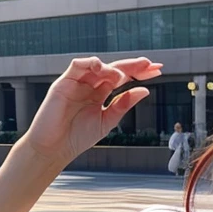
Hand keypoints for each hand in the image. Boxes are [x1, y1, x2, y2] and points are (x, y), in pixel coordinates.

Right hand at [22, 56, 162, 163]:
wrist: (54, 148)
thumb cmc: (77, 137)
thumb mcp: (107, 121)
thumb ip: (123, 105)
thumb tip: (145, 90)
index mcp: (101, 93)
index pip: (123, 78)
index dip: (140, 73)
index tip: (158, 71)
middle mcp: (90, 84)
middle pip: (114, 69)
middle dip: (134, 65)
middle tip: (151, 64)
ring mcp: (77, 82)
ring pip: (98, 65)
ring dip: (113, 67)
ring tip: (123, 77)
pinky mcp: (64, 82)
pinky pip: (77, 65)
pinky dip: (91, 63)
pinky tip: (103, 69)